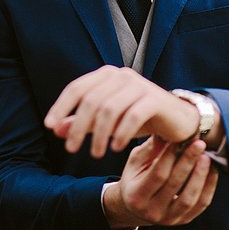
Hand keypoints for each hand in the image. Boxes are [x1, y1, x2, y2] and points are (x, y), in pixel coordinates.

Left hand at [44, 66, 201, 156]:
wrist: (178, 119)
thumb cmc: (139, 118)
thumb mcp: (106, 121)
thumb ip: (81, 123)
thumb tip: (55, 129)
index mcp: (106, 75)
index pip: (76, 88)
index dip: (61, 107)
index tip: (50, 127)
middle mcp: (121, 75)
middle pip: (90, 100)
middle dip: (77, 127)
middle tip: (70, 149)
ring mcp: (139, 85)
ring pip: (109, 109)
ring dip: (98, 135)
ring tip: (94, 154)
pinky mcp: (154, 99)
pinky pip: (131, 117)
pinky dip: (120, 134)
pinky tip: (115, 148)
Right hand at [103, 137, 218, 229]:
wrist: (135, 207)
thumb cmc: (135, 178)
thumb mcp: (135, 162)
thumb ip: (149, 150)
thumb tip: (166, 134)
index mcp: (136, 196)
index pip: (157, 175)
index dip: (169, 156)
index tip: (179, 139)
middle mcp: (151, 211)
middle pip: (174, 185)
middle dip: (188, 162)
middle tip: (198, 144)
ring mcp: (168, 219)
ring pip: (189, 198)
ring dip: (200, 175)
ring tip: (206, 157)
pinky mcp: (183, 221)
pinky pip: (200, 205)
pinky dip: (209, 187)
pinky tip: (211, 171)